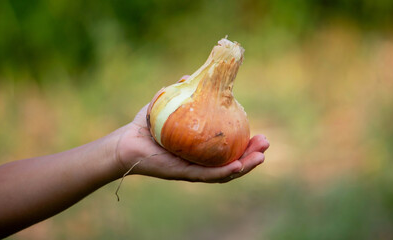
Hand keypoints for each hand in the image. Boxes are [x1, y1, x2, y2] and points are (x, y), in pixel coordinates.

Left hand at [115, 104, 269, 182]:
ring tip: (260, 157)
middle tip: (266, 144)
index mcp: (202, 149)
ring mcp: (194, 170)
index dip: (247, 145)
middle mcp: (201, 162)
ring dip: (245, 166)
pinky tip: (237, 166)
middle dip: (253, 156)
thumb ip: (181, 92)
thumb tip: (189, 76)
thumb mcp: (168, 106)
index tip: (261, 134)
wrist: (126, 142)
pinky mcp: (184, 175)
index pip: (230, 149)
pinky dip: (223, 172)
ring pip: (225, 172)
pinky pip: (207, 175)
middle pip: (233, 162)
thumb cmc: (147, 126)